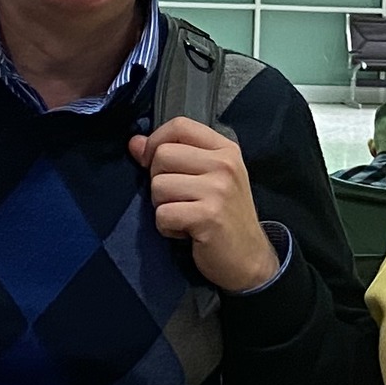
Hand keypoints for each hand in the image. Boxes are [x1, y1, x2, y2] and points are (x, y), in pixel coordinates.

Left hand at [130, 116, 275, 291]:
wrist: (250, 259)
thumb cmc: (225, 217)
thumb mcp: (208, 178)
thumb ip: (175, 156)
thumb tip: (135, 143)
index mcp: (226, 150)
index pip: (180, 125)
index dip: (156, 141)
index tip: (153, 163)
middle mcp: (224, 165)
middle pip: (163, 155)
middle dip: (159, 181)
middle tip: (179, 199)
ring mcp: (218, 190)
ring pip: (158, 186)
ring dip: (163, 206)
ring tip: (185, 216)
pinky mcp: (208, 216)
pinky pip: (163, 214)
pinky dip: (167, 228)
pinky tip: (186, 231)